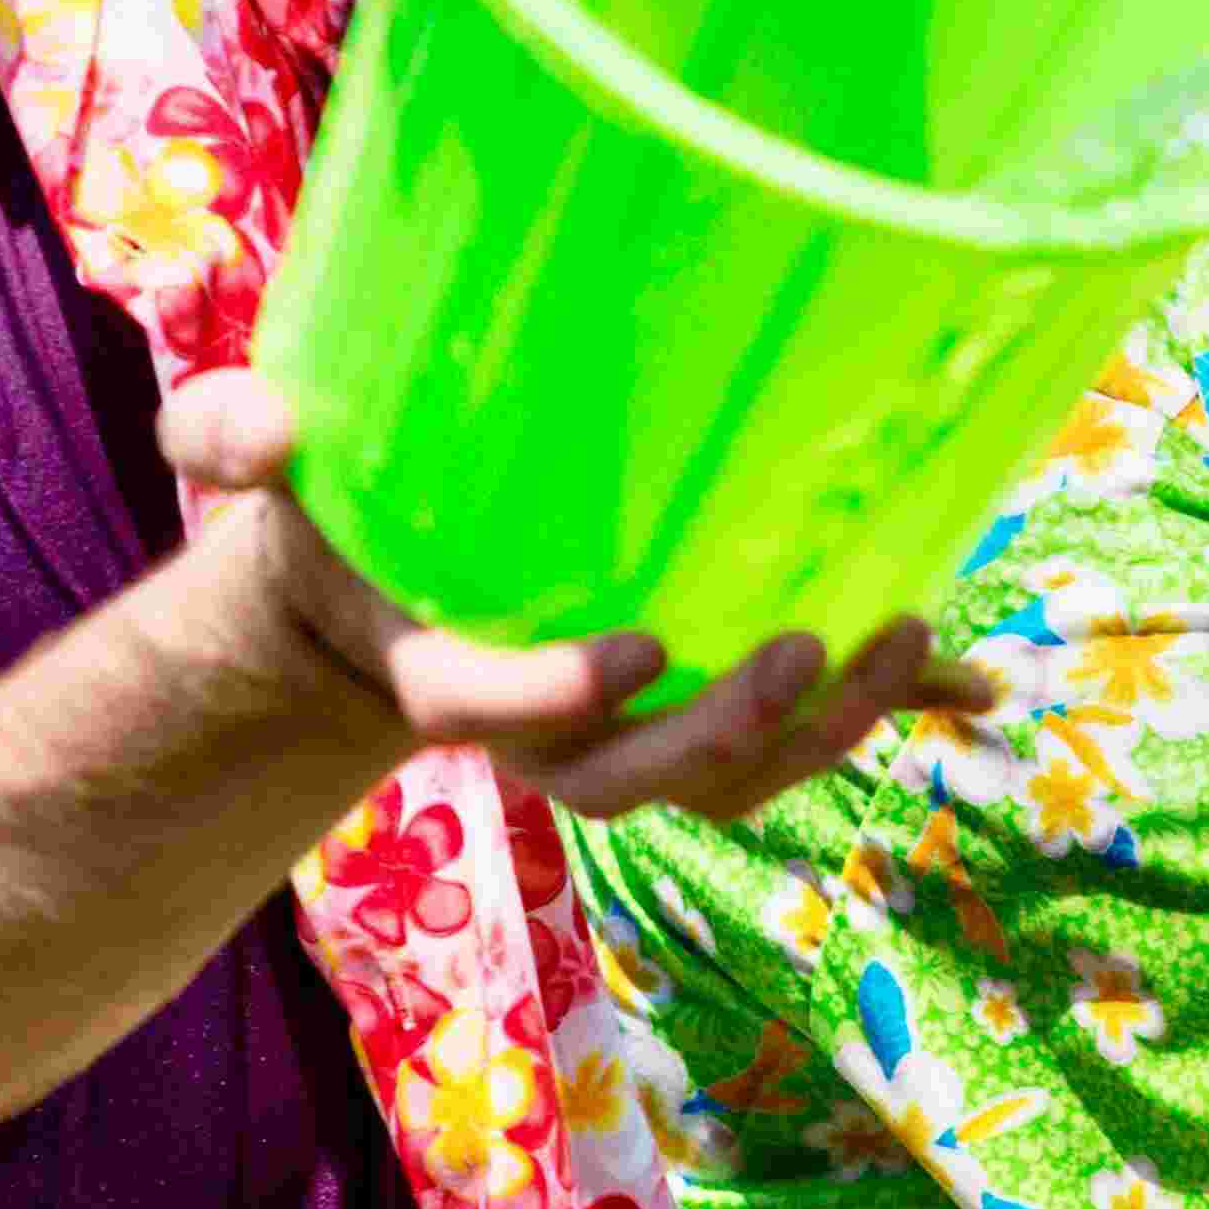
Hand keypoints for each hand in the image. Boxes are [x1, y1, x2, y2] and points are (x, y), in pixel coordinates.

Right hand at [164, 367, 977, 818]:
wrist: (373, 600)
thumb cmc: (323, 524)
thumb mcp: (260, 470)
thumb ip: (232, 439)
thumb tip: (250, 428)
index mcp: (439, 674)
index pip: (488, 713)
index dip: (557, 700)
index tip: (635, 649)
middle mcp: (542, 729)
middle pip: (638, 780)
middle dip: (727, 736)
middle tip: (803, 650)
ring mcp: (625, 732)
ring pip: (728, 778)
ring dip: (824, 731)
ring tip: (906, 639)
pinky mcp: (690, 707)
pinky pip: (785, 736)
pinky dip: (875, 713)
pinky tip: (976, 682)